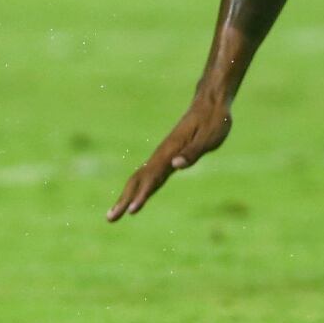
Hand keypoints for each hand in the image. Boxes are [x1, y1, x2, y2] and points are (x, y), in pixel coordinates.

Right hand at [107, 94, 231, 221]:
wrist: (210, 103)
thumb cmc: (213, 121)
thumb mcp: (209, 138)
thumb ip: (192, 152)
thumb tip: (175, 165)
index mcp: (171, 150)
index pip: (153, 177)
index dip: (142, 195)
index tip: (132, 211)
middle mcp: (163, 154)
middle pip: (138, 180)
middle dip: (124, 200)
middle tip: (110, 219)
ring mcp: (163, 155)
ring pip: (140, 178)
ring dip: (126, 196)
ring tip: (114, 214)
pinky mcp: (168, 155)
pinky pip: (149, 175)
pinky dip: (138, 188)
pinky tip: (133, 198)